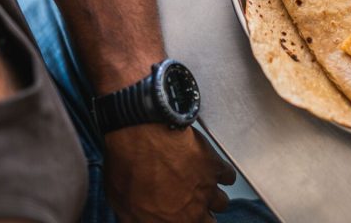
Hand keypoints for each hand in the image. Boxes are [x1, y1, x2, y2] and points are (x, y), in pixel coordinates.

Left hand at [104, 124, 236, 222]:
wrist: (141, 135)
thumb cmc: (128, 167)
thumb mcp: (121, 203)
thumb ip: (136, 217)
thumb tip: (139, 218)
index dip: (183, 221)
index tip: (179, 216)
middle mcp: (192, 212)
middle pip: (208, 222)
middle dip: (200, 214)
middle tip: (189, 202)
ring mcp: (206, 190)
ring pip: (221, 202)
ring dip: (211, 194)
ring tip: (199, 184)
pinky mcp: (214, 167)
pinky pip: (228, 176)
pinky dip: (221, 172)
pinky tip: (209, 167)